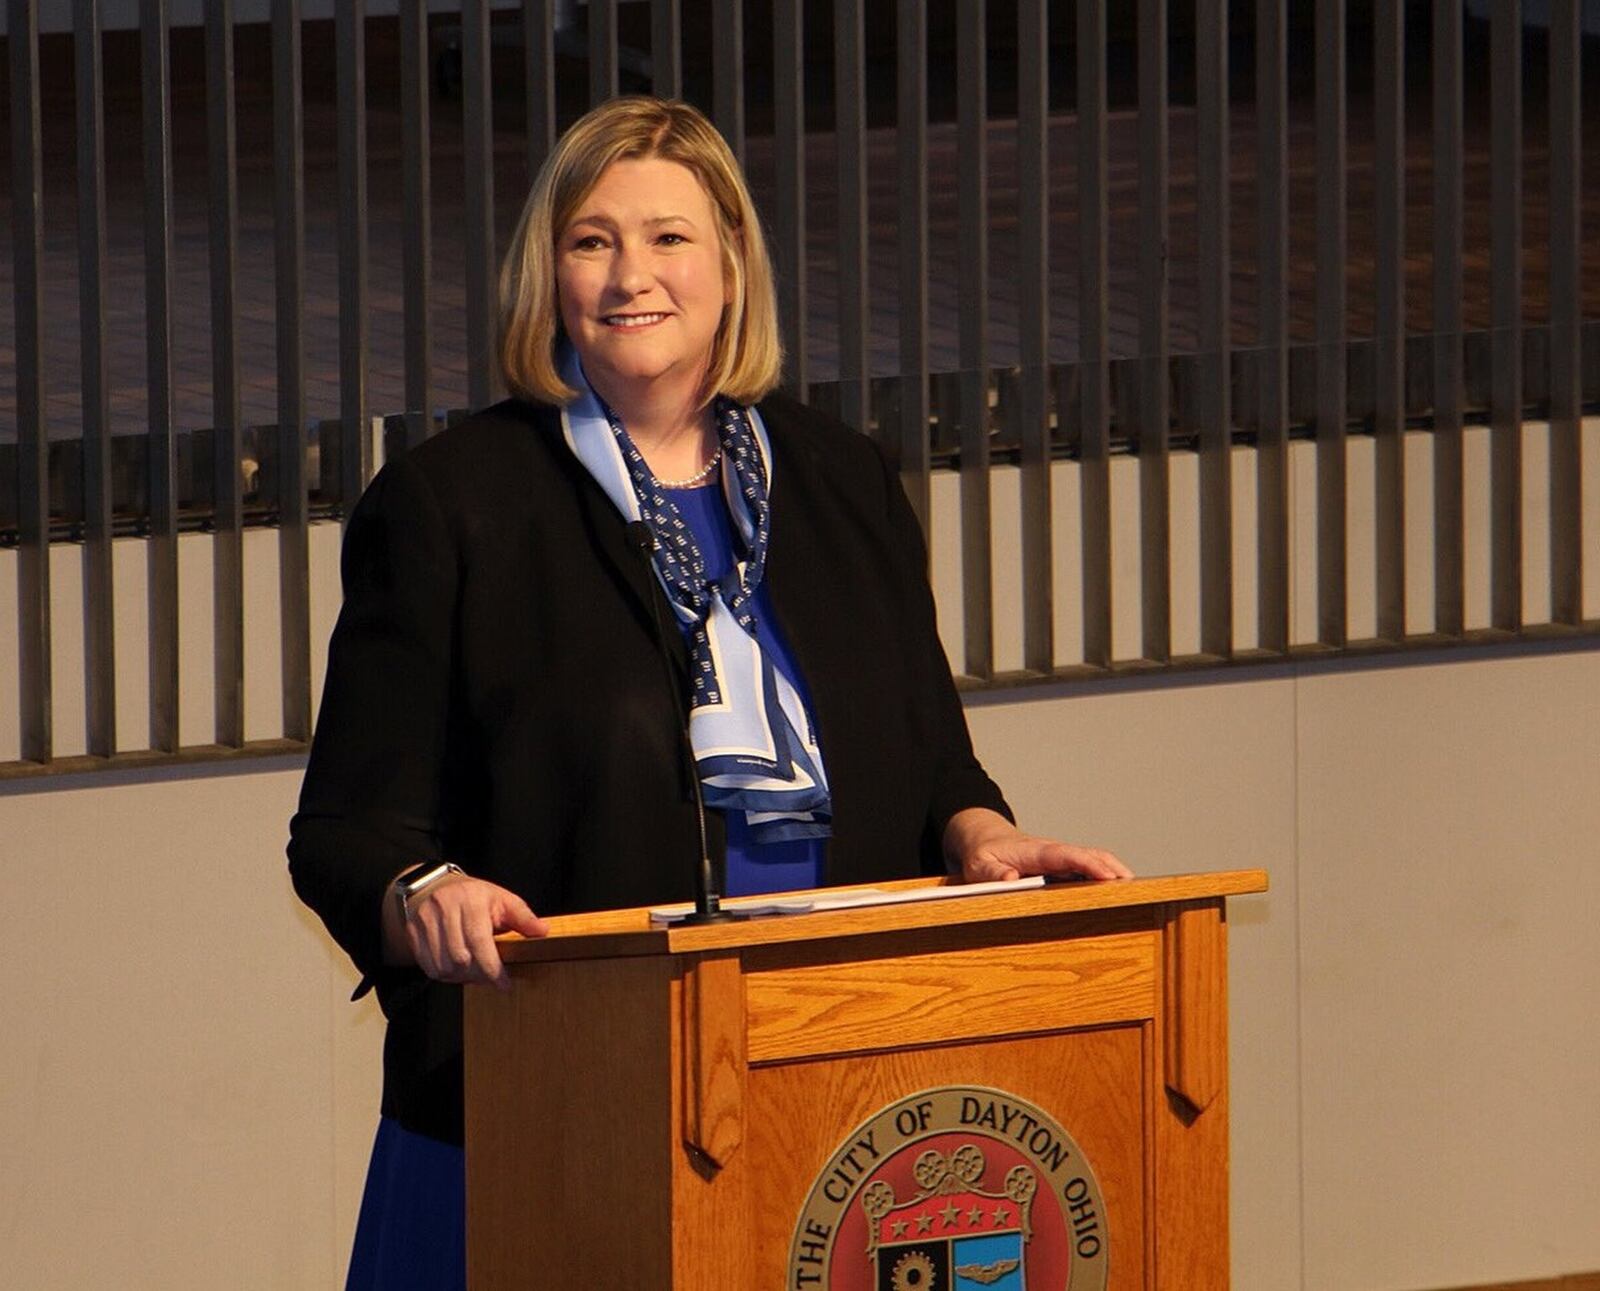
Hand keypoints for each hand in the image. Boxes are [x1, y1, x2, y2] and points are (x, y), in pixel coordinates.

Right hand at [382, 871, 548, 991]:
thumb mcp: (502, 899)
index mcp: (470, 900)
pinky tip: (457, 968)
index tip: (505, 985)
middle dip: (478, 974)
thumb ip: (523, 917)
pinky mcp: (412, 932)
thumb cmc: (474, 896)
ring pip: (443, 966)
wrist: (434, 887)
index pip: (479, 941)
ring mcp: (424, 920)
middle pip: (460, 958)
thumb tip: (543, 931)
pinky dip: (445, 974)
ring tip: (474, 971)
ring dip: (461, 977)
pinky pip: (428, 967)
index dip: (493, 968)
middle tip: (490, 976)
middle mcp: (444, 908)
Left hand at [943, 807, 1132, 884]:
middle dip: (1115, 870)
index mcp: (1036, 851)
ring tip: (1137, 896)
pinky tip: (1117, 896)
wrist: (985, 839)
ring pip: (1095, 861)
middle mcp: (1055, 852)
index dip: (1090, 865)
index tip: (1110, 876)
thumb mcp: (978, 865)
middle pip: (1092, 856)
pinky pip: (1089, 870)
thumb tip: (1011, 880)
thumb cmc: (983, 854)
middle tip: (1136, 891)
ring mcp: (1062, 859)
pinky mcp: (1063, 867)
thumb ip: (993, 873)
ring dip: (1116, 874)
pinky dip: (1106, 878)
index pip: (1068, 855)